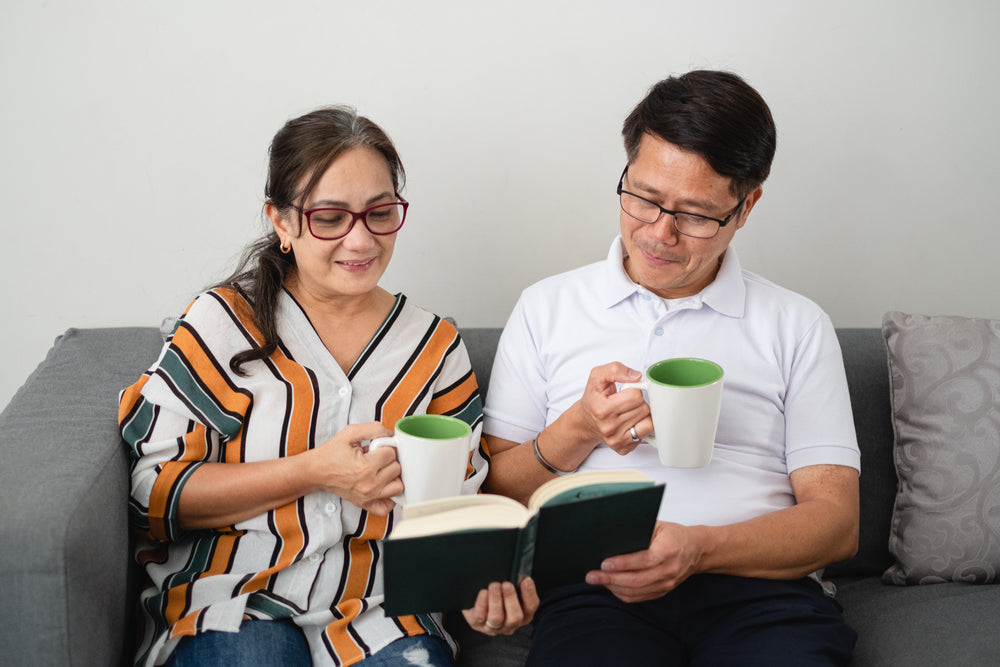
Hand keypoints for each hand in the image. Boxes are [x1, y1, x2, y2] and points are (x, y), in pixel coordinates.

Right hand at [306, 422, 401, 515]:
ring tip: (382, 470)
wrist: (315, 471)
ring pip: (398, 487)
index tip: (376, 447)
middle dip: (389, 460)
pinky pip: (386, 508)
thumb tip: (391, 434)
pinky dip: (390, 499)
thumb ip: (373, 429)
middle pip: (397, 469)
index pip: (392, 453)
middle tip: (376, 457)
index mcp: (366, 466)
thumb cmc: (331, 453)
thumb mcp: (350, 433)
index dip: (385, 446)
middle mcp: (369, 484)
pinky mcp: (365, 504)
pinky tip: (385, 487)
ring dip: (393, 477)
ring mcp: (368, 496)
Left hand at [461, 578, 538, 635]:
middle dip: (511, 598)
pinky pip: (480, 617)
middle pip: (515, 617)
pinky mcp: (478, 624)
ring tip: (494, 586)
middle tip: (506, 584)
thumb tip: (519, 573)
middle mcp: (510, 624)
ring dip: (496, 600)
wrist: (478, 604)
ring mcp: (494, 627)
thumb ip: (516, 584)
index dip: (530, 594)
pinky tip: (483, 593)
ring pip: (496, 618)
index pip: (531, 606)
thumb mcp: (509, 590)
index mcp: (523, 614)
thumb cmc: (498, 595)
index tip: (526, 580)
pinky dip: (482, 603)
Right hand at [572, 362, 651, 455]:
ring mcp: (616, 440)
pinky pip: (646, 435)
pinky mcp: (623, 449)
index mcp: (602, 409)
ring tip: (629, 411)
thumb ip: (615, 369)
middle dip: (638, 402)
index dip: (633, 389)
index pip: (635, 396)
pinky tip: (630, 422)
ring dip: (641, 414)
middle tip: (626, 401)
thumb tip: (636, 376)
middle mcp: (608, 427)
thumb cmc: (593, 398)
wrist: (585, 420)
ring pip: (648, 422)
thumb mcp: (597, 376)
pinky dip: (641, 427)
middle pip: (643, 409)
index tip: (626, 390)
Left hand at [585, 521, 701, 602]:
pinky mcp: (663, 591)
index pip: (644, 560)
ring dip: (613, 587)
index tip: (604, 563)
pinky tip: (610, 585)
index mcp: (669, 549)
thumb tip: (612, 536)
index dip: (623, 564)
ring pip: (636, 592)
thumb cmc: (673, 534)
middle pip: (637, 580)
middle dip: (611, 578)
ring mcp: (667, 583)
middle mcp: (669, 569)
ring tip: (596, 580)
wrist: (697, 550)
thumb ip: (639, 530)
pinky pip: (639, 597)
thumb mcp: (659, 525)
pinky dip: (622, 593)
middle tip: (592, 576)